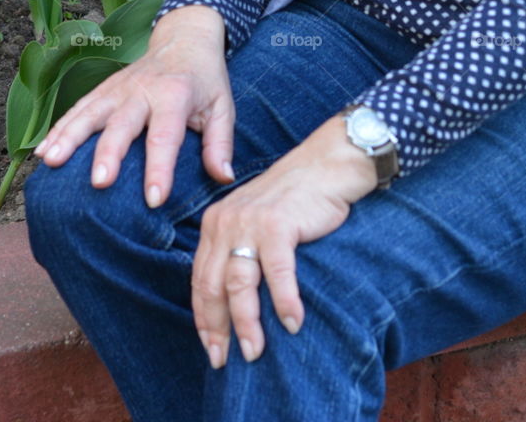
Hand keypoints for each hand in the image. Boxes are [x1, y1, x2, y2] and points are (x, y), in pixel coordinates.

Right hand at [33, 5, 235, 206]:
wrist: (185, 37)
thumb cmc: (206, 80)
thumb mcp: (223, 107)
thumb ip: (220, 143)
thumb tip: (223, 179)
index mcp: (175, 95)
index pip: (166, 135)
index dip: (160, 168)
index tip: (154, 200)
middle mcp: (142, 90)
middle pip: (121, 123)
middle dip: (109, 153)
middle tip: (98, 183)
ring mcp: (118, 88)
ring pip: (89, 113)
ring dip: (69, 136)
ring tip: (50, 162)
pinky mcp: (104, 89)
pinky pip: (78, 108)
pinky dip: (59, 128)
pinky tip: (42, 151)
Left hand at [192, 113, 377, 368]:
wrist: (325, 164)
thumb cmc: (294, 200)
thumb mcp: (255, 222)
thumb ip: (240, 251)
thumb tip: (235, 305)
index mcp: (216, 223)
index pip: (200, 280)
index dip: (203, 319)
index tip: (212, 349)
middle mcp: (225, 222)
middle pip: (212, 286)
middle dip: (218, 329)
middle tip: (226, 361)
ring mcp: (250, 222)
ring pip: (239, 284)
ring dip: (247, 324)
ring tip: (256, 353)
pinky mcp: (277, 224)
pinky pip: (277, 273)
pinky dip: (285, 302)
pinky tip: (293, 323)